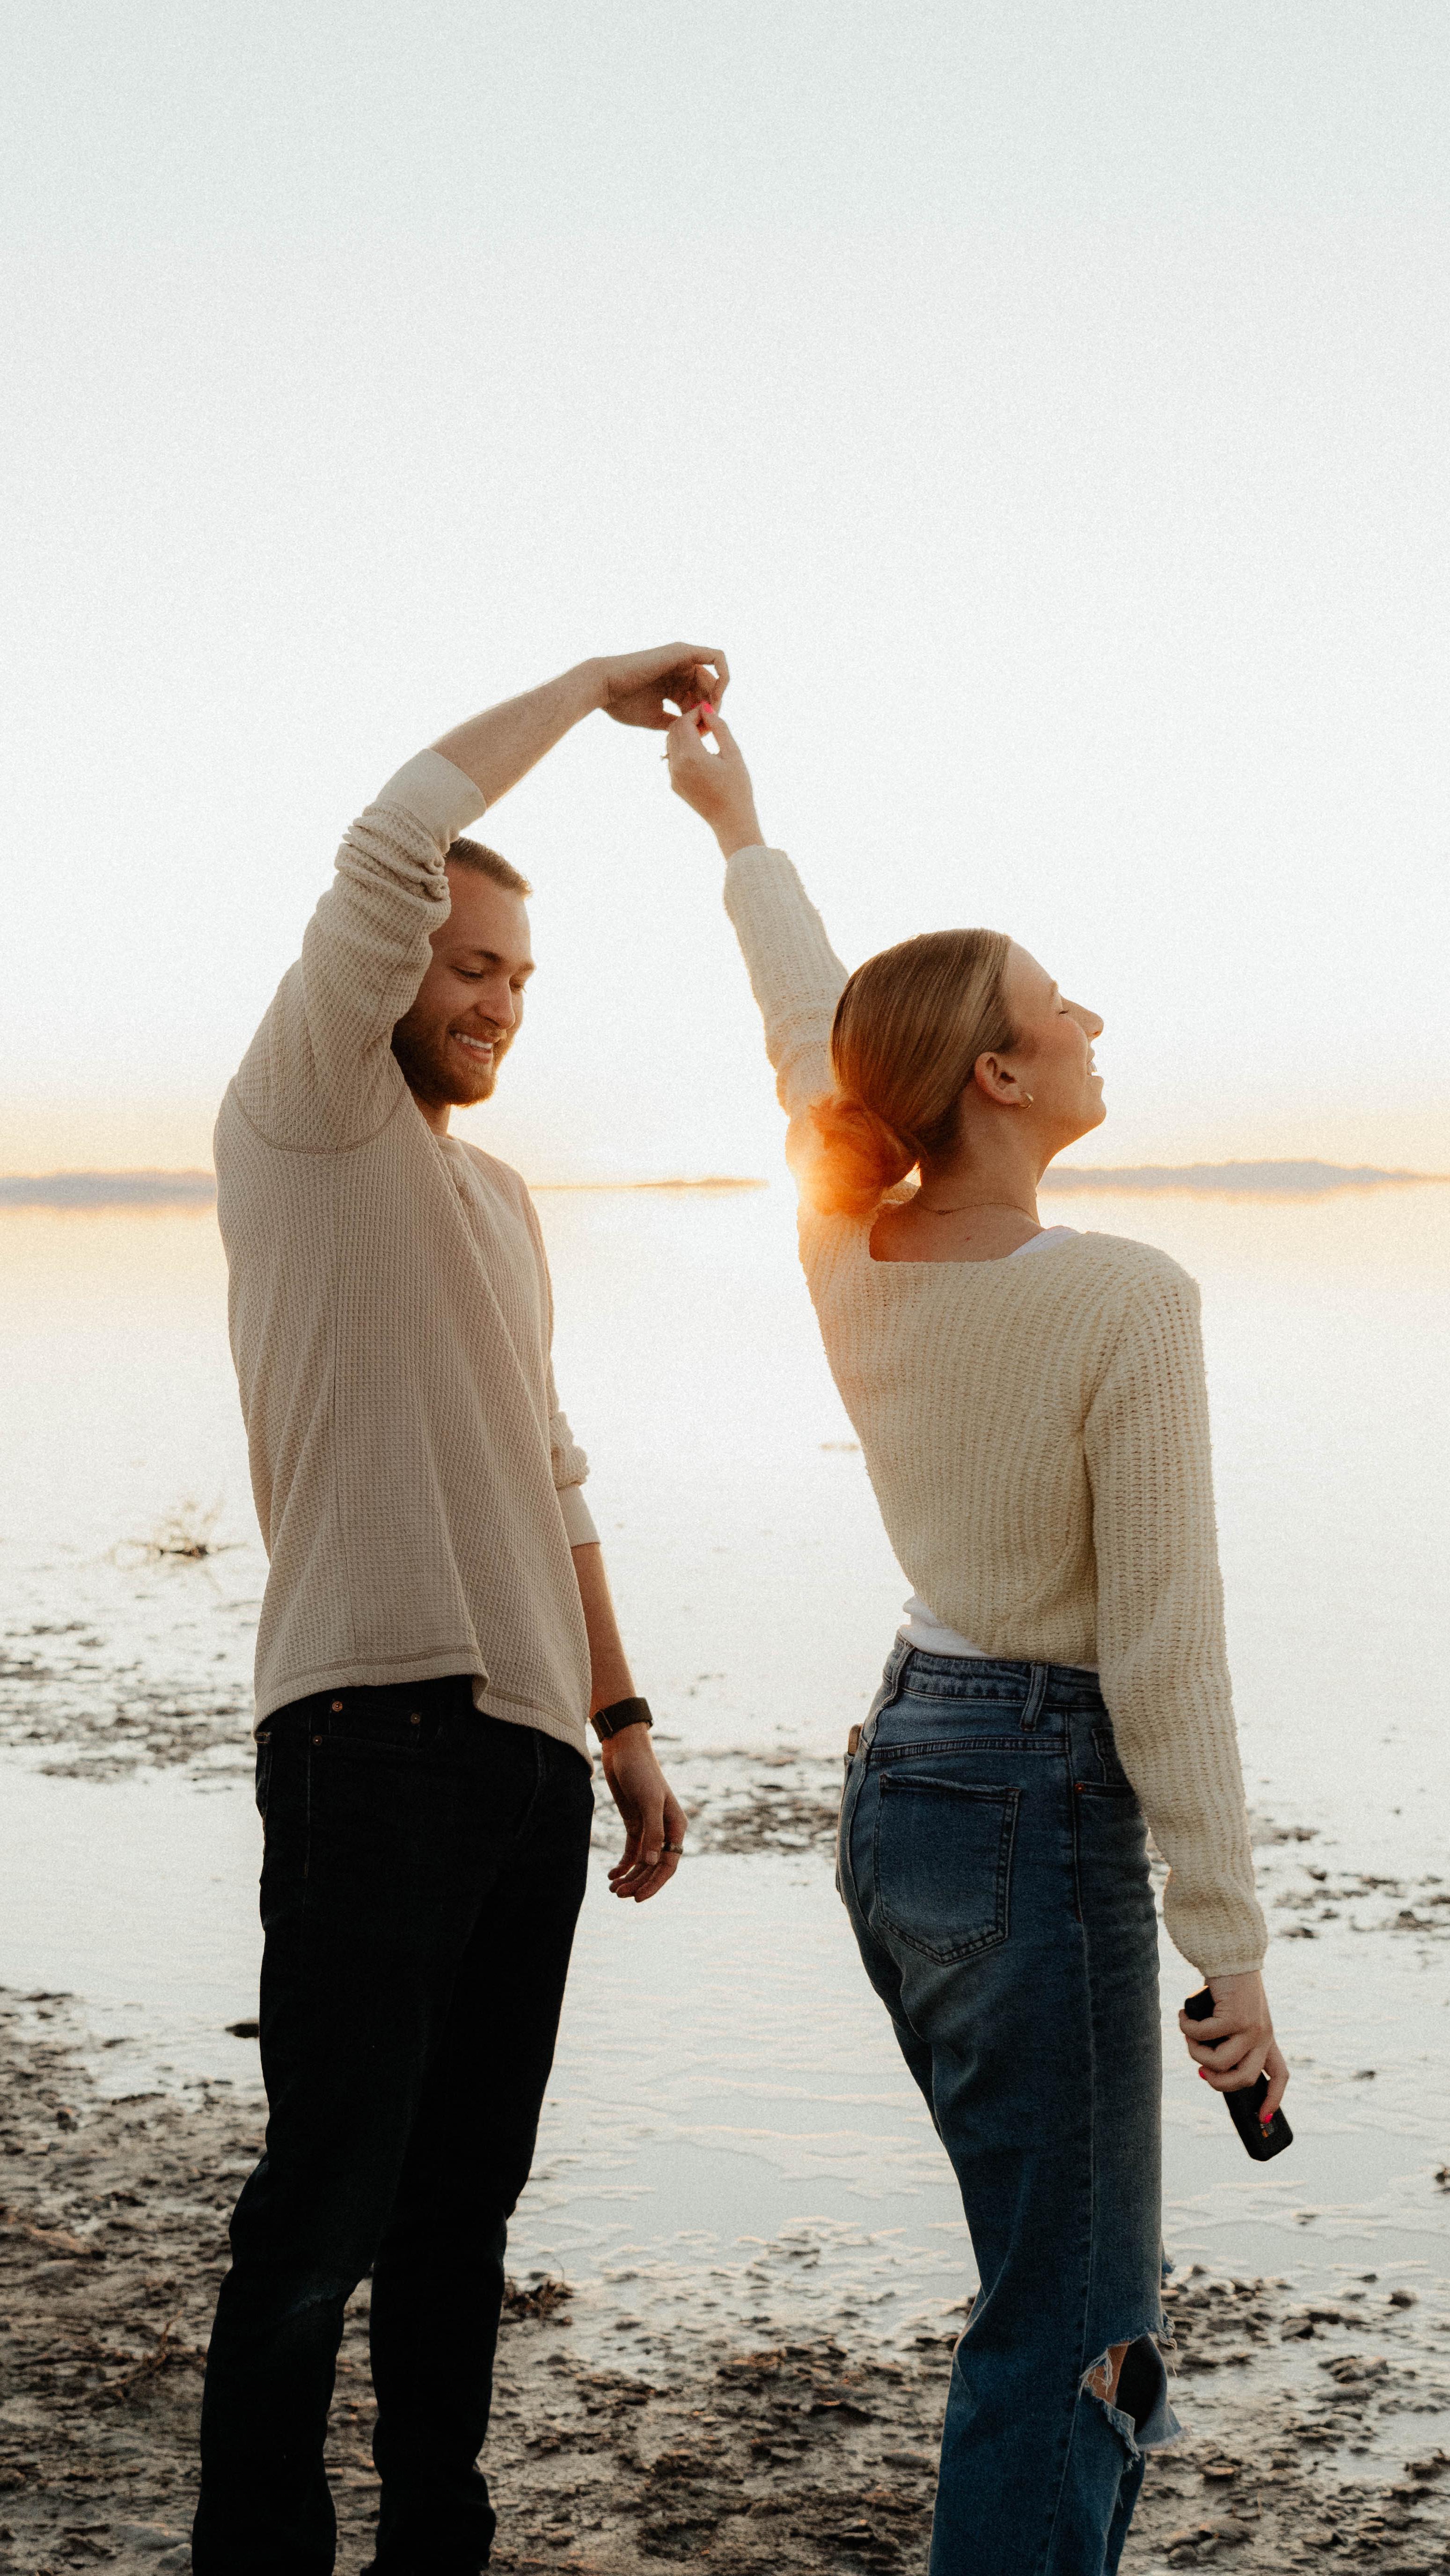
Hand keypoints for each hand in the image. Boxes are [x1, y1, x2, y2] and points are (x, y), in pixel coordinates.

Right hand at [595, 643, 728, 731]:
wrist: (606, 687)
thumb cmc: (623, 704)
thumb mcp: (655, 718)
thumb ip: (675, 723)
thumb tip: (691, 731)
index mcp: (672, 684)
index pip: (698, 699)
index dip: (703, 716)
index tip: (700, 732)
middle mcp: (679, 669)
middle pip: (709, 688)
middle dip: (712, 708)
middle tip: (707, 724)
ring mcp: (682, 658)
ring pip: (714, 676)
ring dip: (717, 696)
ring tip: (708, 713)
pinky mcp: (684, 651)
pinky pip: (717, 657)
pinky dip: (723, 675)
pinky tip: (716, 696)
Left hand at [601, 1726, 686, 1901]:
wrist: (624, 1749)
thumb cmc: (641, 1771)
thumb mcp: (648, 1801)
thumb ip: (653, 1832)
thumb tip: (653, 1863)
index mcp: (676, 1826)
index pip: (669, 1864)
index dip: (655, 1883)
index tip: (637, 1898)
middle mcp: (665, 1829)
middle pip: (654, 1866)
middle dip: (639, 1882)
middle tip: (618, 1894)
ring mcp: (649, 1827)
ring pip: (642, 1861)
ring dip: (630, 1876)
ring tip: (613, 1888)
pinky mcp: (634, 1823)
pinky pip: (631, 1851)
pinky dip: (623, 1864)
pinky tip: (611, 1874)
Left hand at [666, 706, 763, 856]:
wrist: (731, 822)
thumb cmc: (738, 788)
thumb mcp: (733, 754)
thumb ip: (719, 728)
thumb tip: (706, 708)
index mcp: (691, 756)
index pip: (684, 722)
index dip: (696, 712)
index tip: (710, 712)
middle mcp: (676, 766)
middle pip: (674, 730)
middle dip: (688, 721)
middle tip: (708, 722)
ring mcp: (672, 776)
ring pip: (670, 743)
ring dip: (684, 734)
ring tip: (705, 736)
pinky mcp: (674, 784)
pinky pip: (673, 758)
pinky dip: (683, 748)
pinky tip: (701, 752)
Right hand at [1178, 1970, 1288, 2121]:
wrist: (1230, 1953)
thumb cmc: (1227, 1985)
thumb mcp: (1232, 2015)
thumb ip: (1227, 2040)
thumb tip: (1207, 2070)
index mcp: (1266, 2037)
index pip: (1279, 2075)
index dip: (1273, 2099)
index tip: (1263, 2117)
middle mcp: (1263, 2035)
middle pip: (1243, 2079)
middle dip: (1217, 2083)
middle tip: (1201, 2071)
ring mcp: (1251, 2028)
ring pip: (1220, 2063)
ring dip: (1196, 2053)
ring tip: (1188, 2034)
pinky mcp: (1235, 2017)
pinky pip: (1205, 2037)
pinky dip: (1188, 2029)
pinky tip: (1183, 2016)